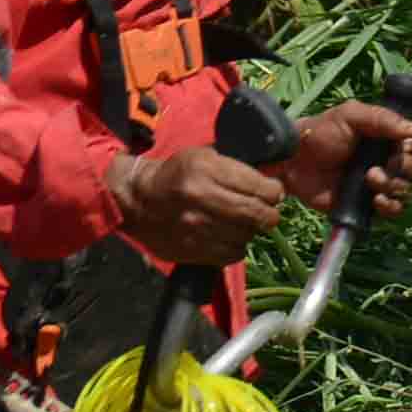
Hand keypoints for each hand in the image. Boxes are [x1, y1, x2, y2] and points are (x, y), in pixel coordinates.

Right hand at [105, 145, 289, 268]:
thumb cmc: (176, 174)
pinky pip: (232, 254)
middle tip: (267, 212)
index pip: (259, 187)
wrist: (138, 199)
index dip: (274, 192)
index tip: (273, 193)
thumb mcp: (204, 157)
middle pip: (257, 214)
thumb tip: (272, 184)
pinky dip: (237, 246)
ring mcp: (196, 227)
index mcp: (206, 169)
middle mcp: (201, 198)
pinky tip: (229, 236)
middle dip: (269, 214)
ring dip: (251, 230)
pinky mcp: (192, 249)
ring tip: (243, 223)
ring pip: (246, 235)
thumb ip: (237, 168)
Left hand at [284, 98, 411, 215]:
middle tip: (381, 164)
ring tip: (369, 179)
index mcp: (388, 134)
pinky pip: (395, 209)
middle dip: (405, 166)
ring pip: (408, 188)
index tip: (404, 145)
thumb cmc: (321, 132)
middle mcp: (389, 157)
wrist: (295, 161)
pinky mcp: (370, 203)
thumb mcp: (349, 115)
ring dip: (393, 185)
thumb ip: (382, 118)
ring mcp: (381, 181)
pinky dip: (389, 205)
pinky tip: (374, 199)